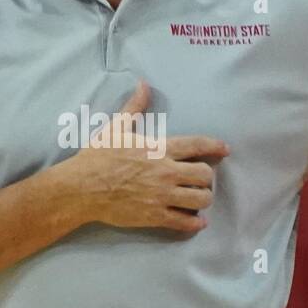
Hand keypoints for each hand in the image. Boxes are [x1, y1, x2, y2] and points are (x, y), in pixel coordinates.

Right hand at [68, 79, 229, 235]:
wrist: (82, 187)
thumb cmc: (97, 156)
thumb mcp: (116, 127)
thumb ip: (134, 107)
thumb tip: (142, 84)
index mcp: (159, 148)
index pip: (197, 145)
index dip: (215, 146)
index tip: (225, 149)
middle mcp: (166, 172)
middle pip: (205, 175)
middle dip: (206, 177)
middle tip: (200, 179)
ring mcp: (162, 195)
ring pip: (200, 200)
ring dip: (203, 199)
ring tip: (198, 199)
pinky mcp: (154, 216)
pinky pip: (184, 222)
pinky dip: (194, 223)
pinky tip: (197, 222)